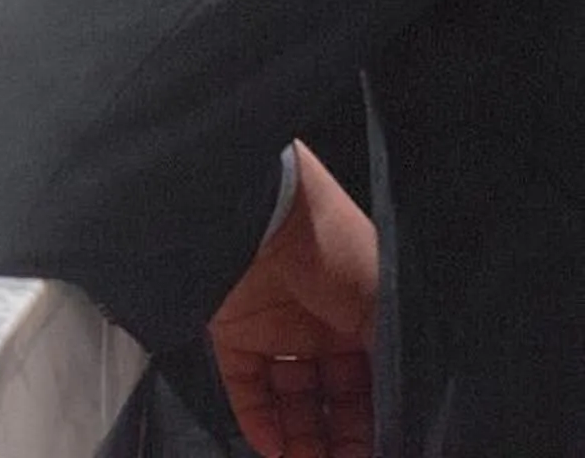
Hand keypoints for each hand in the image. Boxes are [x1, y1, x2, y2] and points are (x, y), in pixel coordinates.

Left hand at [210, 144, 376, 457]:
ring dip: (300, 437)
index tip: (386, 448)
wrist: (260, 206)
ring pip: (290, 396)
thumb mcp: (383, 304)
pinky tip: (273, 447)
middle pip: (335, 394)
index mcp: (366, 314)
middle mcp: (322, 323)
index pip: (376, 381)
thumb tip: (409, 406)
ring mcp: (275, 325)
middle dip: (340, 437)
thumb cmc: (333, 247)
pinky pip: (245, 383)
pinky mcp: (231, 328)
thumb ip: (394, 357)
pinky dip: (256, 418)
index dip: (379, 418)